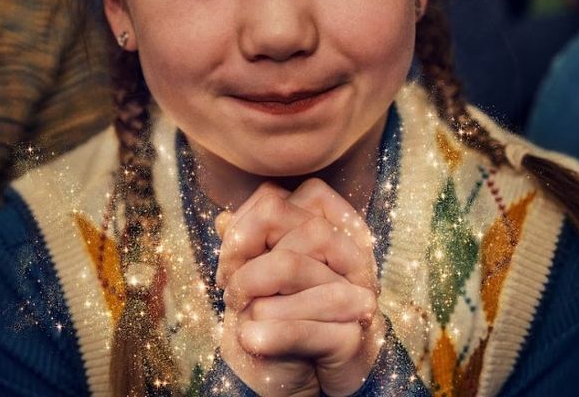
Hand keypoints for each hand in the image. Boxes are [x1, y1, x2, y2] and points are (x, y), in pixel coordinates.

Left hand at [217, 180, 384, 396]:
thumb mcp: (258, 281)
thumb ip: (246, 247)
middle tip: (231, 293)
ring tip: (245, 320)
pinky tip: (252, 339)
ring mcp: (356, 295)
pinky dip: (269, 334)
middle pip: (289, 226)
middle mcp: (350, 255)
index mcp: (329, 228)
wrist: (310, 382)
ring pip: (291, 266)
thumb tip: (222, 219)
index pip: (277, 199)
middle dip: (246, 260)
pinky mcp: (352, 338)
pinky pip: (303, 326)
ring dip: (254, 296)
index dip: (243, 225)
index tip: (229, 262)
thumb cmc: (284, 322)